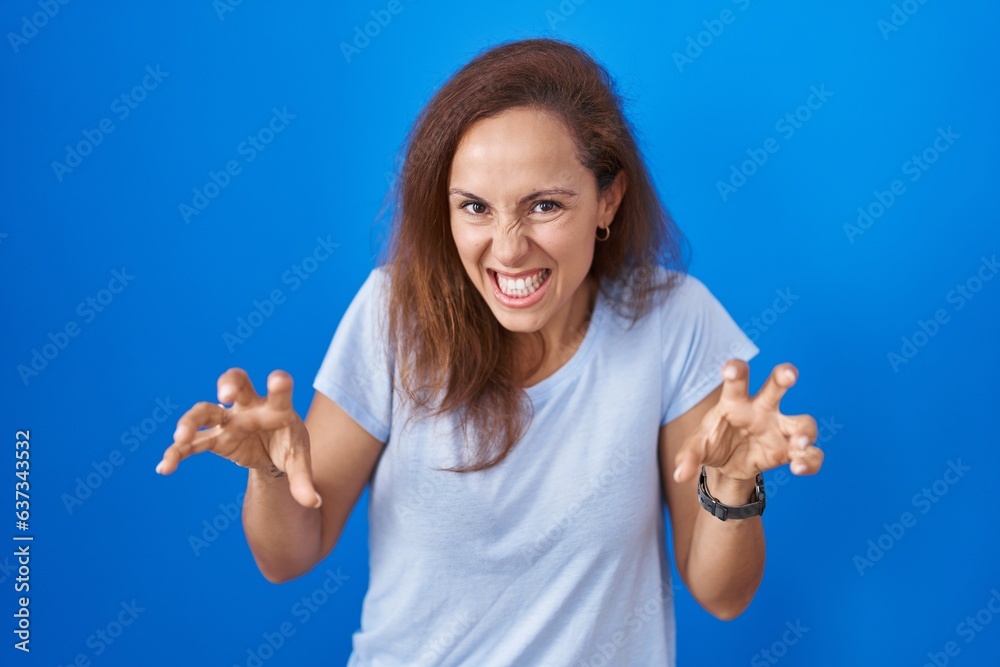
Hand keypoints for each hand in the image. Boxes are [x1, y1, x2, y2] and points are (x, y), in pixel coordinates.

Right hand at [155, 368, 321, 507]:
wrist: (271, 450)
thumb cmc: (287, 444)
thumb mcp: (298, 461)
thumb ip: (303, 480)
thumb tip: (314, 503)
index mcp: (277, 407)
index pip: (280, 392)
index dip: (279, 384)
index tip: (278, 381)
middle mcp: (249, 407)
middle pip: (236, 382)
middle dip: (229, 384)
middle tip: (226, 395)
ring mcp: (228, 421)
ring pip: (205, 411)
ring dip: (191, 421)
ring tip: (181, 438)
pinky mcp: (214, 439)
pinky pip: (192, 444)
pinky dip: (177, 454)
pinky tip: (165, 468)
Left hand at [673, 360, 823, 483]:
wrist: (727, 465)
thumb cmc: (714, 442)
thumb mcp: (697, 447)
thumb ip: (688, 457)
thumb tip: (679, 474)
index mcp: (736, 401)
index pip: (737, 380)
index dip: (736, 371)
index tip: (731, 369)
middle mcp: (762, 409)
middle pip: (777, 386)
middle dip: (784, 376)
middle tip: (789, 374)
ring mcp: (779, 429)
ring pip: (803, 422)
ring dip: (804, 431)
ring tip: (798, 443)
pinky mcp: (788, 451)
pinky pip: (810, 454)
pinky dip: (809, 461)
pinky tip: (798, 467)